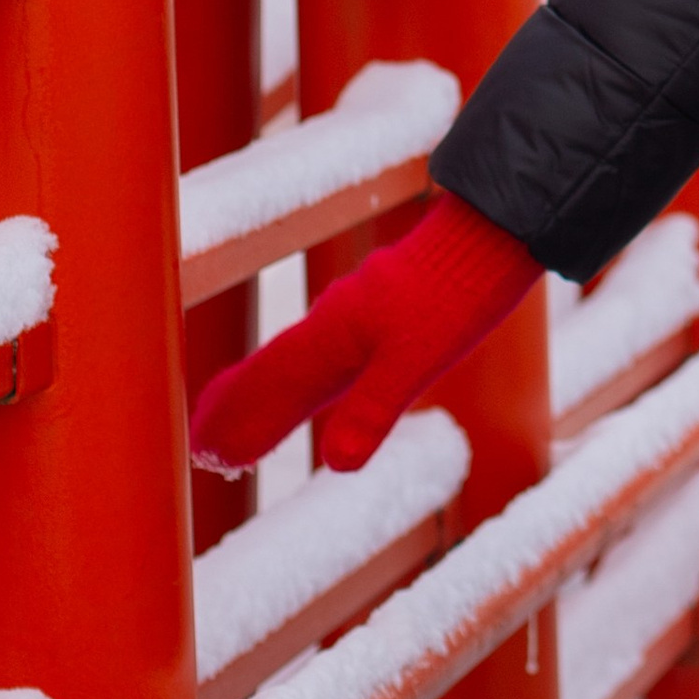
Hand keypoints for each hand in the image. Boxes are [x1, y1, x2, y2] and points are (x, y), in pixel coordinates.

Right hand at [190, 188, 540, 476]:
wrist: (496, 232)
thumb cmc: (458, 293)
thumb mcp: (418, 359)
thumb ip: (374, 409)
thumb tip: (335, 466)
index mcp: (331, 335)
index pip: (269, 385)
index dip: (236, 419)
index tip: (202, 449)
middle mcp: (335, 323)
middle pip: (273, 372)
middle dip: (239, 408)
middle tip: (205, 445)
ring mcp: (359, 314)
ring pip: (299, 361)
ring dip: (268, 393)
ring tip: (245, 421)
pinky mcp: (385, 310)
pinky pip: (329, 350)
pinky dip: (308, 375)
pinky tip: (319, 383)